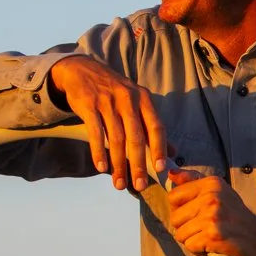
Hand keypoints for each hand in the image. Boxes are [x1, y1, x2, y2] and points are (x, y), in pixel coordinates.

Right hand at [48, 55, 167, 190]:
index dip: (159, 148)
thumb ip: (153, 127)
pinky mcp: (89, 104)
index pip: (156, 126)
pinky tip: (102, 167)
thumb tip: (173, 152)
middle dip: (138, 164)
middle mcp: (128, 99)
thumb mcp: (137, 103)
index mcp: (144, 99)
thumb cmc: (114, 92)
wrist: (82, 70)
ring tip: (119, 183)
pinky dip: (98, 152)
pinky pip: (95, 133)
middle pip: (136, 137)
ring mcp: (107, 101)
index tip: (159, 169)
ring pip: (116, 138)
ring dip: (118, 164)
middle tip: (139, 185)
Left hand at [166, 169, 255, 255]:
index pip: (174, 196)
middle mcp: (212, 197)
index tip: (195, 214)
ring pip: (181, 234)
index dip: (181, 210)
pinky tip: (214, 246)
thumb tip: (171, 172)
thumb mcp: (219, 192)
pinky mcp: (213, 235)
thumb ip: (194, 181)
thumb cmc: (237, 218)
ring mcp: (213, 216)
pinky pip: (190, 246)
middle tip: (206, 228)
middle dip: (187, 227)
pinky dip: (200, 250)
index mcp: (212, 184)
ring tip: (211, 236)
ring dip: (193, 240)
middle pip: (175, 217)